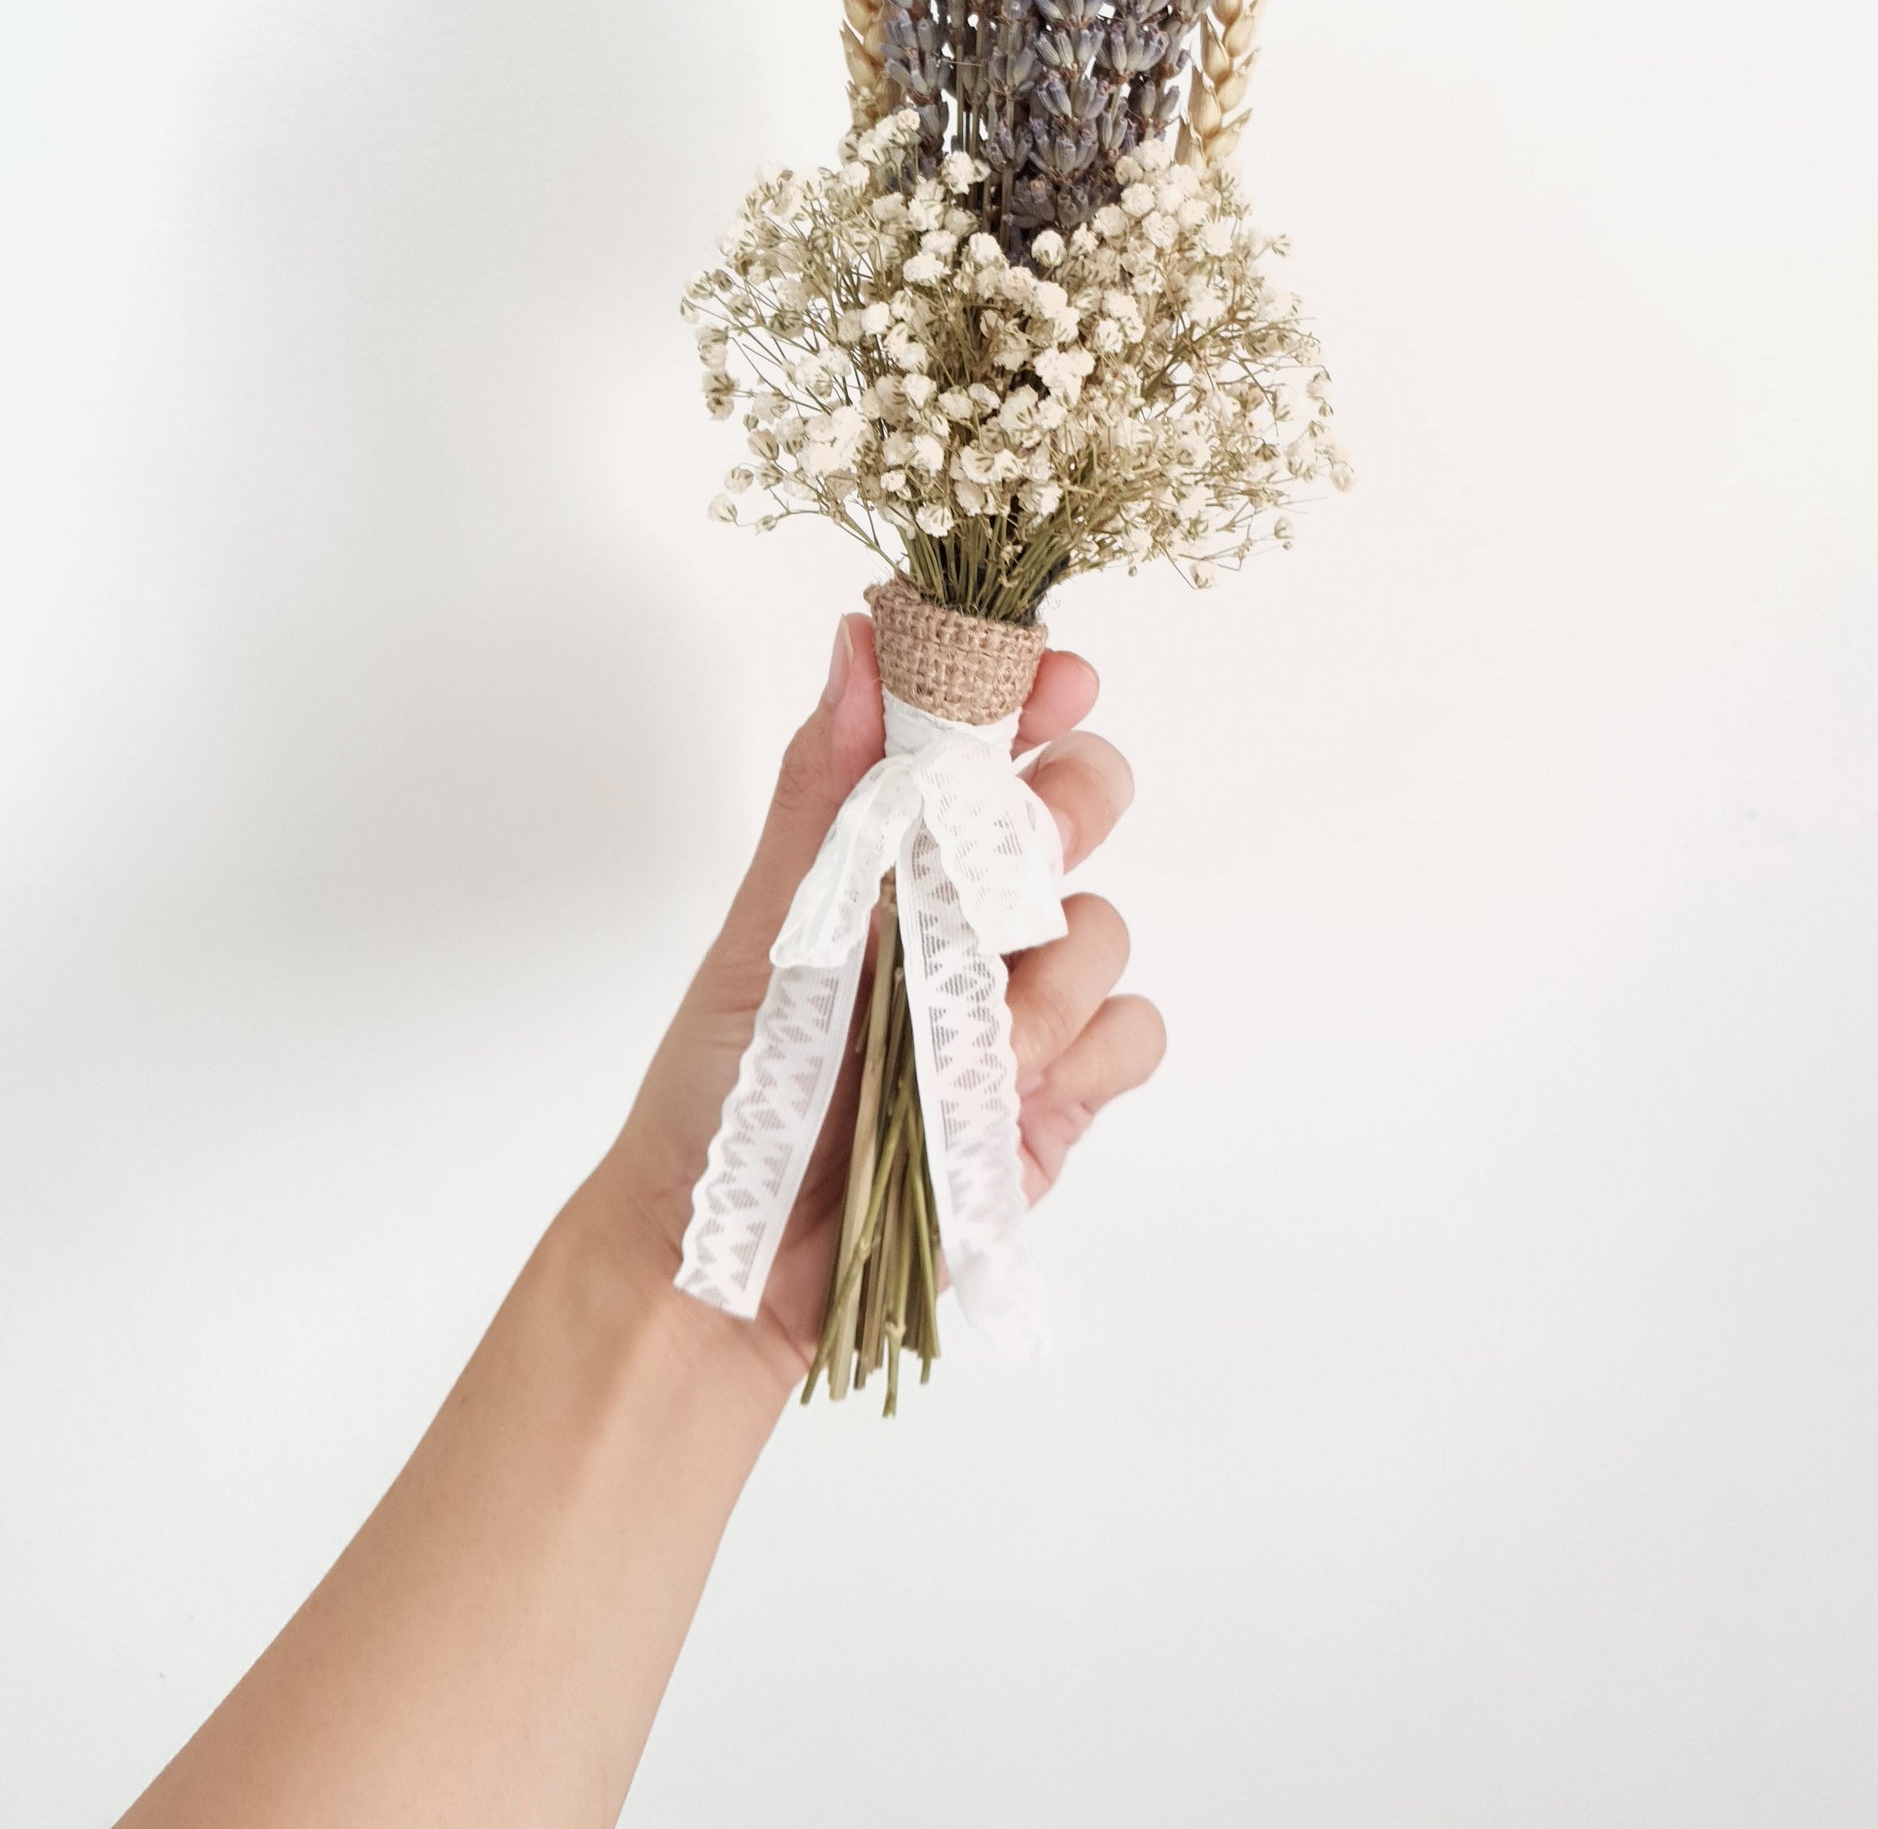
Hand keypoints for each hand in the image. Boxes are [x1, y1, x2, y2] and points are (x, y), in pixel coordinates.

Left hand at [600, 611, 1166, 1388]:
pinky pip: (1134, 1032)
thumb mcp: (764, 930)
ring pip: (1107, 926)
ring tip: (970, 1044)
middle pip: (1082, 801)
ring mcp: (1021, 1001)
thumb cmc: (721, 1090)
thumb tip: (857, 637)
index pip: (982, 732)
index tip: (1052, 673)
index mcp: (890, 849)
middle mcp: (967, 910)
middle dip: (1073, 810)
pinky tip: (1018, 1089)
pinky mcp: (1060, 1093)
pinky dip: (1091, 1054)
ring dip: (1050, 977)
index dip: (1027, 686)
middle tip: (1020, 859)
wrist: (727, 1262)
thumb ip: (820, 790)